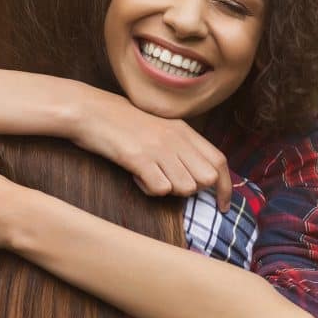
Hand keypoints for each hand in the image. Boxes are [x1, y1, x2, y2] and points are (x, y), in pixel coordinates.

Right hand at [70, 90, 232, 210]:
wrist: (90, 111)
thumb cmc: (122, 123)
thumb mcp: (159, 127)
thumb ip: (180, 145)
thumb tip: (198, 174)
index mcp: (183, 130)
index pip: (219, 161)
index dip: (227, 187)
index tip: (223, 206)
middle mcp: (176, 138)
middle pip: (207, 178)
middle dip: (192, 189)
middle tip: (168, 181)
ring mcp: (158, 147)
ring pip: (186, 187)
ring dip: (169, 190)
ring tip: (149, 176)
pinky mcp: (139, 158)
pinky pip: (161, 189)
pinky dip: (149, 190)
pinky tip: (137, 177)